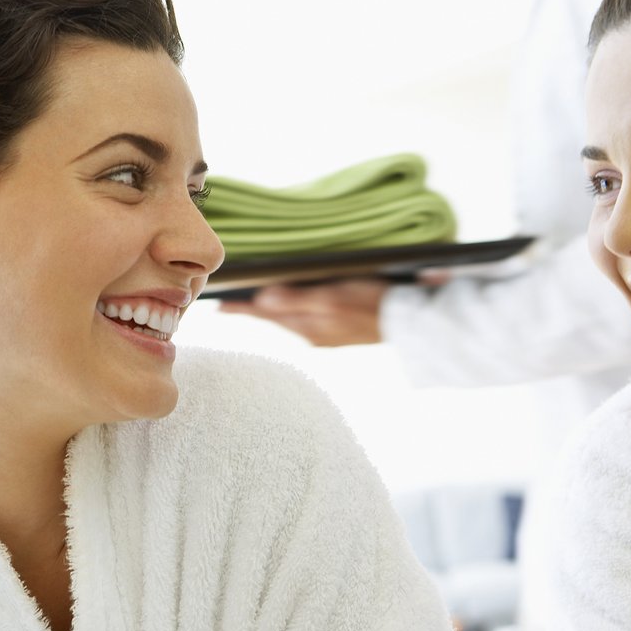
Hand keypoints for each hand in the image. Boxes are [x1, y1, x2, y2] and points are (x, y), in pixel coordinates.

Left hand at [218, 278, 388, 345]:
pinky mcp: (341, 330)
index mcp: (309, 325)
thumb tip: (264, 299)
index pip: (266, 313)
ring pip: (291, 320)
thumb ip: (297, 299)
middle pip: (276, 317)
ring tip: (254, 303)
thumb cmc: (373, 305)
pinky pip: (308, 321)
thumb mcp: (333, 298)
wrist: (411, 323)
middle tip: (230, 303)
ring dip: (273, 310)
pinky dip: (294, 312)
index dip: (242, 308)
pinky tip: (293, 306)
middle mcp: (314, 332)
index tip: (219, 306)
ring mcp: (328, 333)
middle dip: (254, 309)